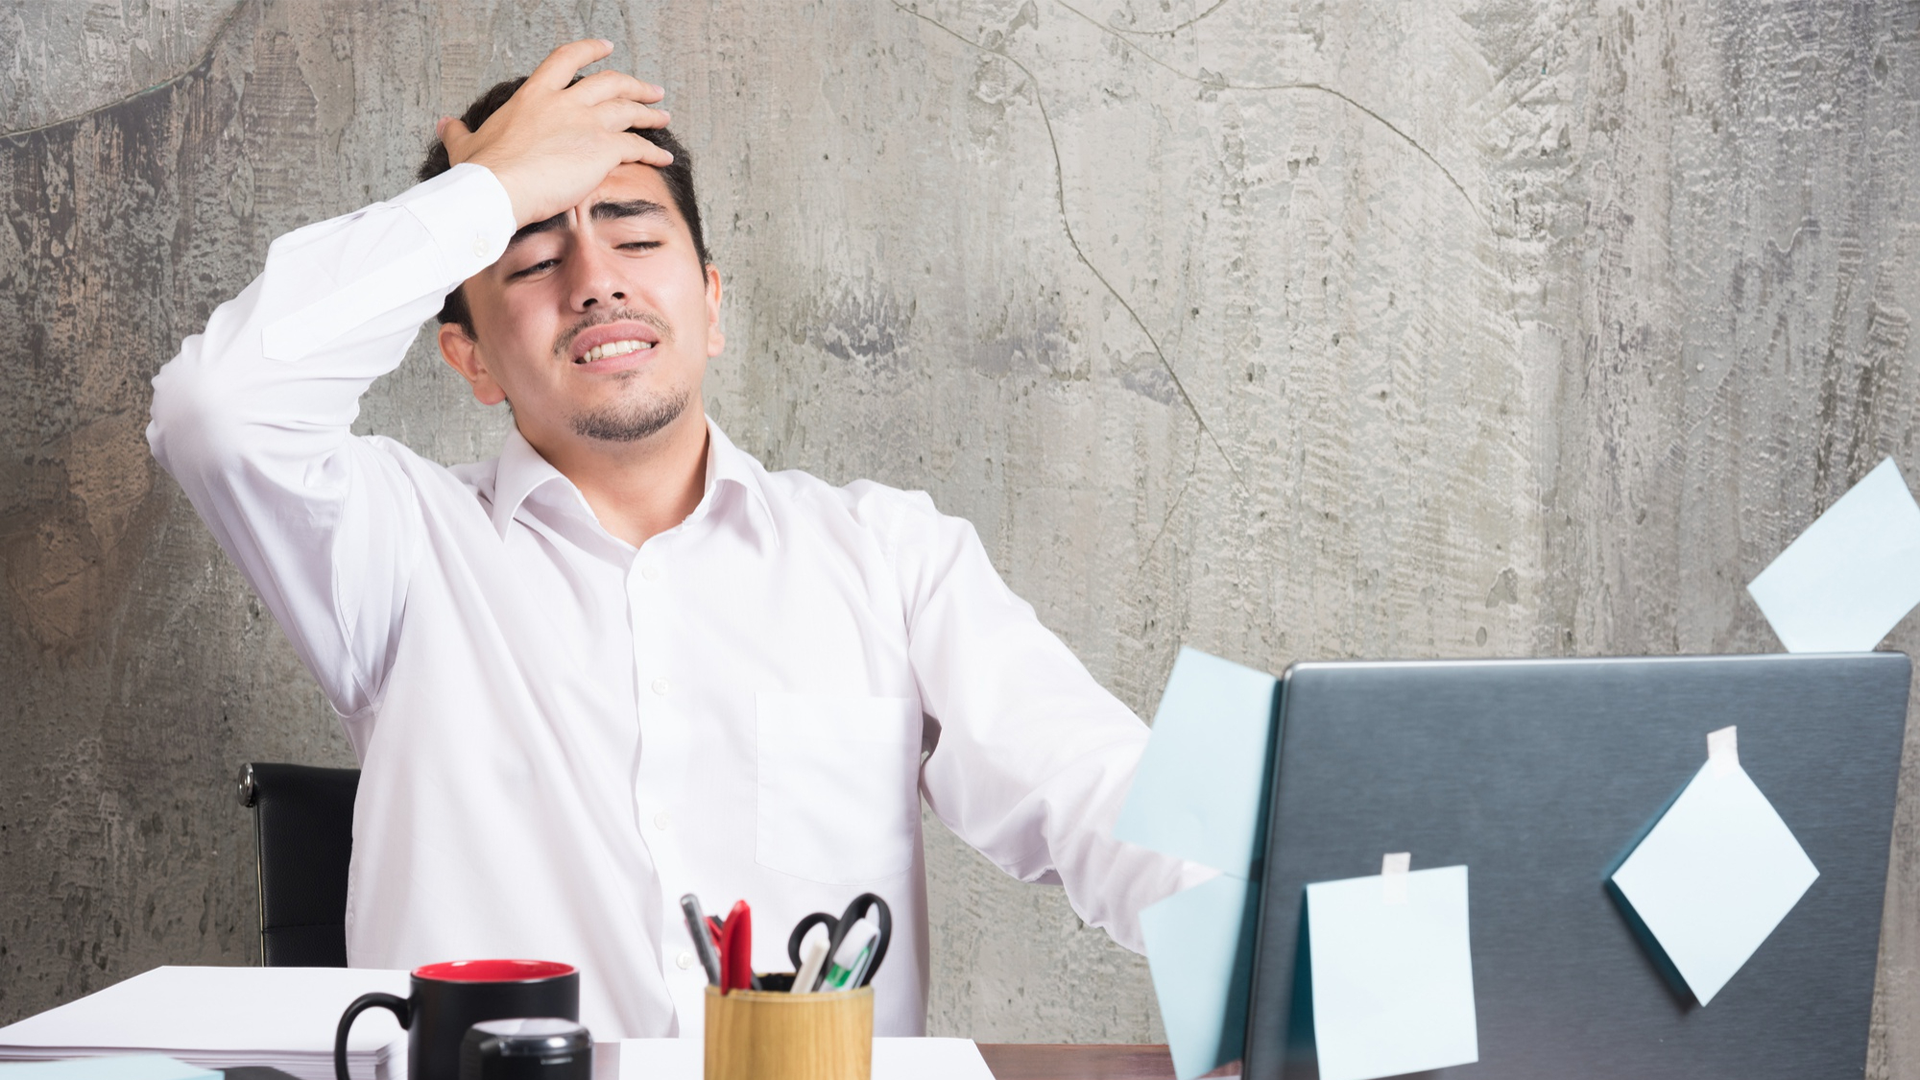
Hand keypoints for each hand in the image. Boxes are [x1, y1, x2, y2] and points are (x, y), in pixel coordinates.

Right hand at [438, 39, 671, 227]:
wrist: (496, 190)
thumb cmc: (480, 173)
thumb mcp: (465, 146)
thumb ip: (460, 133)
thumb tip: (447, 124)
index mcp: (534, 96)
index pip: (565, 60)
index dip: (589, 51)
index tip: (606, 47)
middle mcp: (564, 103)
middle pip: (609, 82)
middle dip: (634, 85)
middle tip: (651, 90)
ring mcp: (585, 123)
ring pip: (628, 109)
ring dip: (650, 113)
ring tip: (663, 116)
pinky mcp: (602, 149)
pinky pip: (637, 146)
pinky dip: (653, 150)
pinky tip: (664, 156)